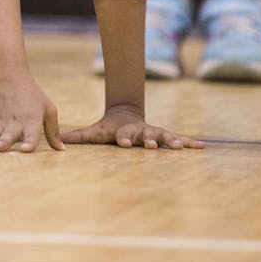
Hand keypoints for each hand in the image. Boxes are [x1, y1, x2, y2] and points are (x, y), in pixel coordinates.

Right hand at [0, 75, 63, 151]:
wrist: (10, 77)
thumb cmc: (33, 96)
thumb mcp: (49, 110)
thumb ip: (53, 131)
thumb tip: (62, 150)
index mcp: (32, 121)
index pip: (32, 134)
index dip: (29, 142)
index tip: (26, 150)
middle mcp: (14, 123)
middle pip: (8, 136)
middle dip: (3, 143)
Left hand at [60, 104, 204, 149]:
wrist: (125, 114)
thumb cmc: (108, 129)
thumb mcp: (94, 132)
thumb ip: (78, 137)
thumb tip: (58, 141)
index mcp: (124, 132)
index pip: (123, 136)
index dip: (124, 139)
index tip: (125, 143)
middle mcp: (140, 132)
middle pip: (145, 136)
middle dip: (149, 140)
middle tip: (153, 145)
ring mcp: (153, 132)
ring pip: (164, 136)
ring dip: (172, 141)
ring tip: (181, 147)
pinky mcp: (164, 135)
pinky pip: (178, 139)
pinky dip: (190, 142)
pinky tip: (202, 147)